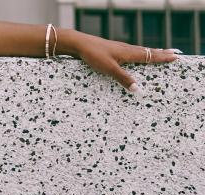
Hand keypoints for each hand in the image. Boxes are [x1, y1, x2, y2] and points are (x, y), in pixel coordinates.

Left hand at [67, 32, 181, 94]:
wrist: (80, 44)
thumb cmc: (94, 56)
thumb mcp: (109, 69)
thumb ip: (123, 78)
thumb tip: (137, 89)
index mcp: (129, 53)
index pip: (151, 56)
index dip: (163, 57)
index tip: (176, 57)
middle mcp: (127, 49)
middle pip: (149, 51)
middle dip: (162, 53)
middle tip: (175, 53)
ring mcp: (120, 49)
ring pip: (141, 50)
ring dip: (152, 52)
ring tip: (161, 52)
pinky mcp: (113, 50)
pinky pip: (132, 51)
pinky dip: (140, 52)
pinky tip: (137, 53)